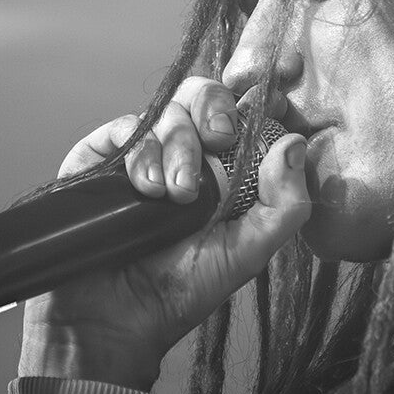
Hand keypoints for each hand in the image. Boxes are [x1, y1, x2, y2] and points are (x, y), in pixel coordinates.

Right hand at [16, 77, 310, 391]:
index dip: (261, 88)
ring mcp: (142, 154)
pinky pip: (123, 129)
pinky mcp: (100, 160)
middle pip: (204, 95)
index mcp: (226, 168)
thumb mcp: (247, 253)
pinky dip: (140, 152)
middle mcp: (185, 153)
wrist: (115, 320)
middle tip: (220, 138)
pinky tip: (146, 187)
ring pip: (167, 112)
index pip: (245, 110)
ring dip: (178, 147)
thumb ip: (284, 205)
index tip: (283, 73)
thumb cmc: (182, 290)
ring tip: (174, 195)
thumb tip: (294, 144)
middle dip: (215, 108)